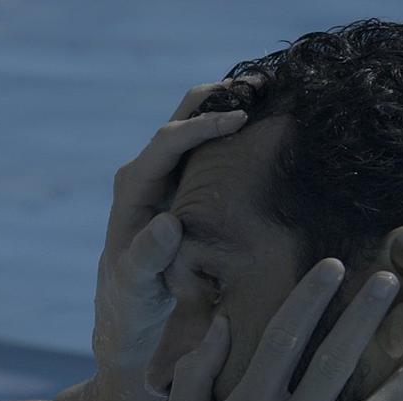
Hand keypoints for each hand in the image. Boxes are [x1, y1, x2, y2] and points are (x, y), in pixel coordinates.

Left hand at [92, 80, 245, 380]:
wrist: (129, 315)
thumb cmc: (131, 305)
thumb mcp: (135, 289)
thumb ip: (145, 258)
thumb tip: (167, 222)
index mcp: (131, 190)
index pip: (167, 141)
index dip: (204, 124)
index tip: (242, 118)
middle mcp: (144, 175)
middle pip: (180, 119)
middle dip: (218, 97)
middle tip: (265, 83)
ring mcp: (163, 179)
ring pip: (195, 126)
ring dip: (229, 106)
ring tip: (273, 92)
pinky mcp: (181, 188)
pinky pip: (207, 149)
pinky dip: (233, 131)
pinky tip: (266, 126)